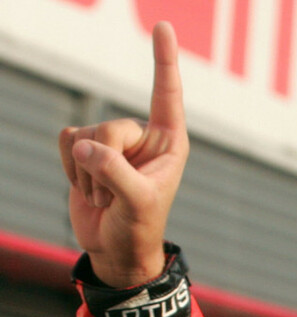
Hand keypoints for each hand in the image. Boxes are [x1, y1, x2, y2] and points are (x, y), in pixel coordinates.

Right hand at [58, 22, 188, 287]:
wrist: (115, 250)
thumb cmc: (138, 229)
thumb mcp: (136, 204)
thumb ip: (115, 172)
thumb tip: (85, 146)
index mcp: (169, 143)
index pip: (166, 95)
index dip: (164, 61)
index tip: (163, 26)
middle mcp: (142, 138)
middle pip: (111, 127)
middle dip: (107, 164)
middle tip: (116, 195)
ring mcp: (112, 142)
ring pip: (86, 134)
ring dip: (90, 175)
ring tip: (107, 197)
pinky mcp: (85, 150)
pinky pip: (68, 141)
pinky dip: (72, 169)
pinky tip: (88, 188)